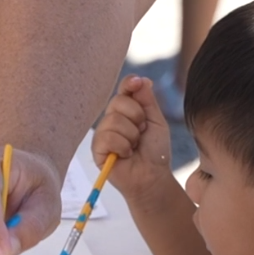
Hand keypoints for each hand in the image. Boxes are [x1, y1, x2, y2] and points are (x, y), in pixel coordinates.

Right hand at [92, 75, 174, 202]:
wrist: (152, 176)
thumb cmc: (155, 151)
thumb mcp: (156, 121)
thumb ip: (147, 100)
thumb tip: (141, 79)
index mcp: (127, 110)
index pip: (123, 89)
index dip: (129, 84)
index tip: (137, 84)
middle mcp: (112, 119)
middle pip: (118, 101)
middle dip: (137, 117)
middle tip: (142, 132)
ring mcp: (103, 134)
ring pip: (113, 120)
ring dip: (131, 135)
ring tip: (134, 147)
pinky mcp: (97, 149)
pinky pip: (107, 137)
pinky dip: (122, 146)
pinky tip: (125, 155)